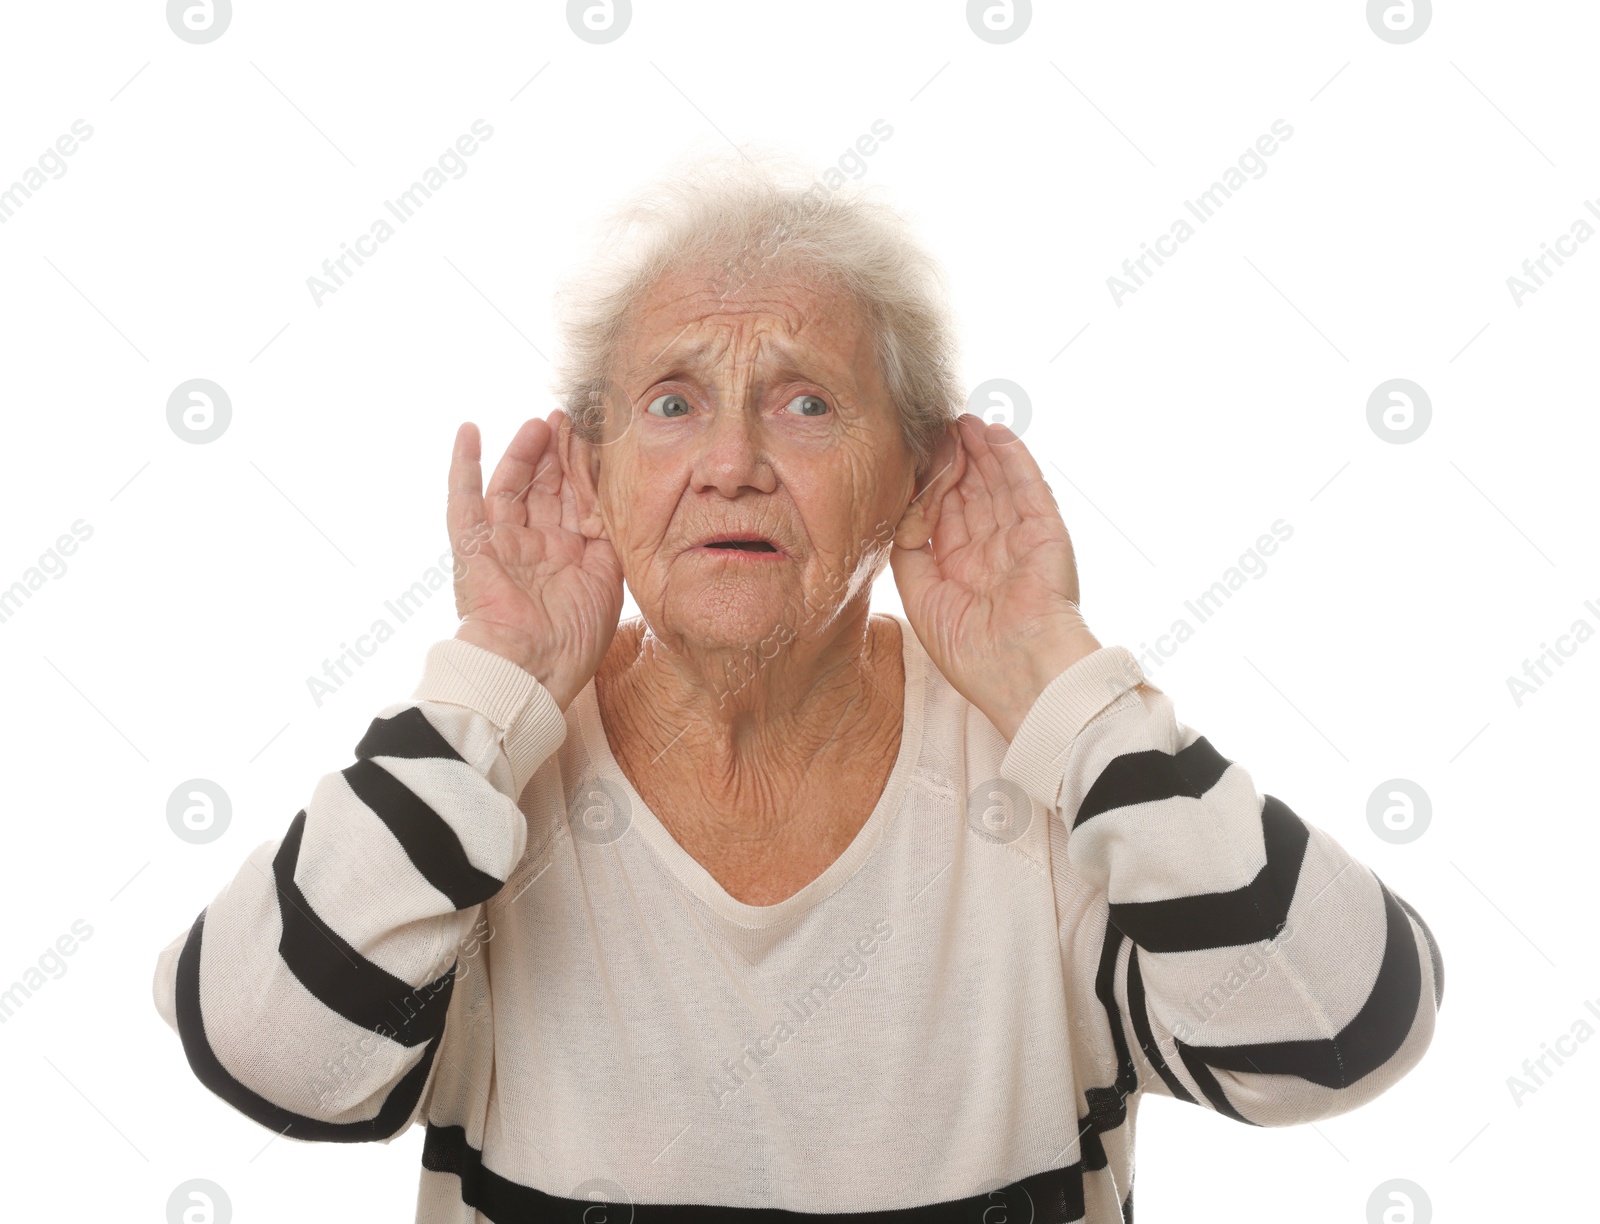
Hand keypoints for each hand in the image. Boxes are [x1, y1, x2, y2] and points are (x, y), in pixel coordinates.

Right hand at [447, 411, 624, 709]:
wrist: (531, 671)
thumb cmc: (573, 640)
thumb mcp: (608, 580)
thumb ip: (608, 537)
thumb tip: (610, 498)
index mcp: (568, 559)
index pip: (577, 503)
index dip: (585, 471)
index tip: (596, 438)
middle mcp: (535, 549)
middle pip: (545, 490)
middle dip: (558, 454)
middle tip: (570, 420)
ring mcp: (503, 547)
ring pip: (512, 488)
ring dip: (525, 453)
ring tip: (540, 423)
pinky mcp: (473, 549)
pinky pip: (463, 502)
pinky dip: (464, 466)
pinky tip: (469, 431)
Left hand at [889, 414, 1102, 740]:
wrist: (1023, 673)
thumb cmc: (973, 652)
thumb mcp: (921, 598)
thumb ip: (908, 552)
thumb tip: (905, 511)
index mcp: (962, 571)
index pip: (942, 515)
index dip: (929, 486)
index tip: (913, 458)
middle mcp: (991, 551)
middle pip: (970, 493)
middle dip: (953, 459)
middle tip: (936, 426)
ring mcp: (1020, 539)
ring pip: (997, 483)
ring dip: (980, 450)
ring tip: (961, 420)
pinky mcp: (1046, 531)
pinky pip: (1028, 486)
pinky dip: (1012, 458)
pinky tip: (996, 434)